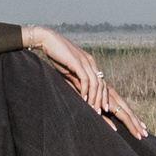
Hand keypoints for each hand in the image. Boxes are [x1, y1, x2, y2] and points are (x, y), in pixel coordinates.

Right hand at [24, 25, 146, 138]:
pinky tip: (84, 100)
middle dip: (106, 101)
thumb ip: (77, 82)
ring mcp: (85, 62)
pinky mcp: (77, 62)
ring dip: (96, 99)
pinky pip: (85, 79)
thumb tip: (83, 96)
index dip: (106, 98)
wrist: (48, 40)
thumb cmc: (58, 56)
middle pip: (103, 86)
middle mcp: (92, 64)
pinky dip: (86, 91)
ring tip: (95, 112)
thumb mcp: (70, 72)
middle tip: (105, 115)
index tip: (107, 112)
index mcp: (91, 66)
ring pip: (96, 84)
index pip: (103, 84)